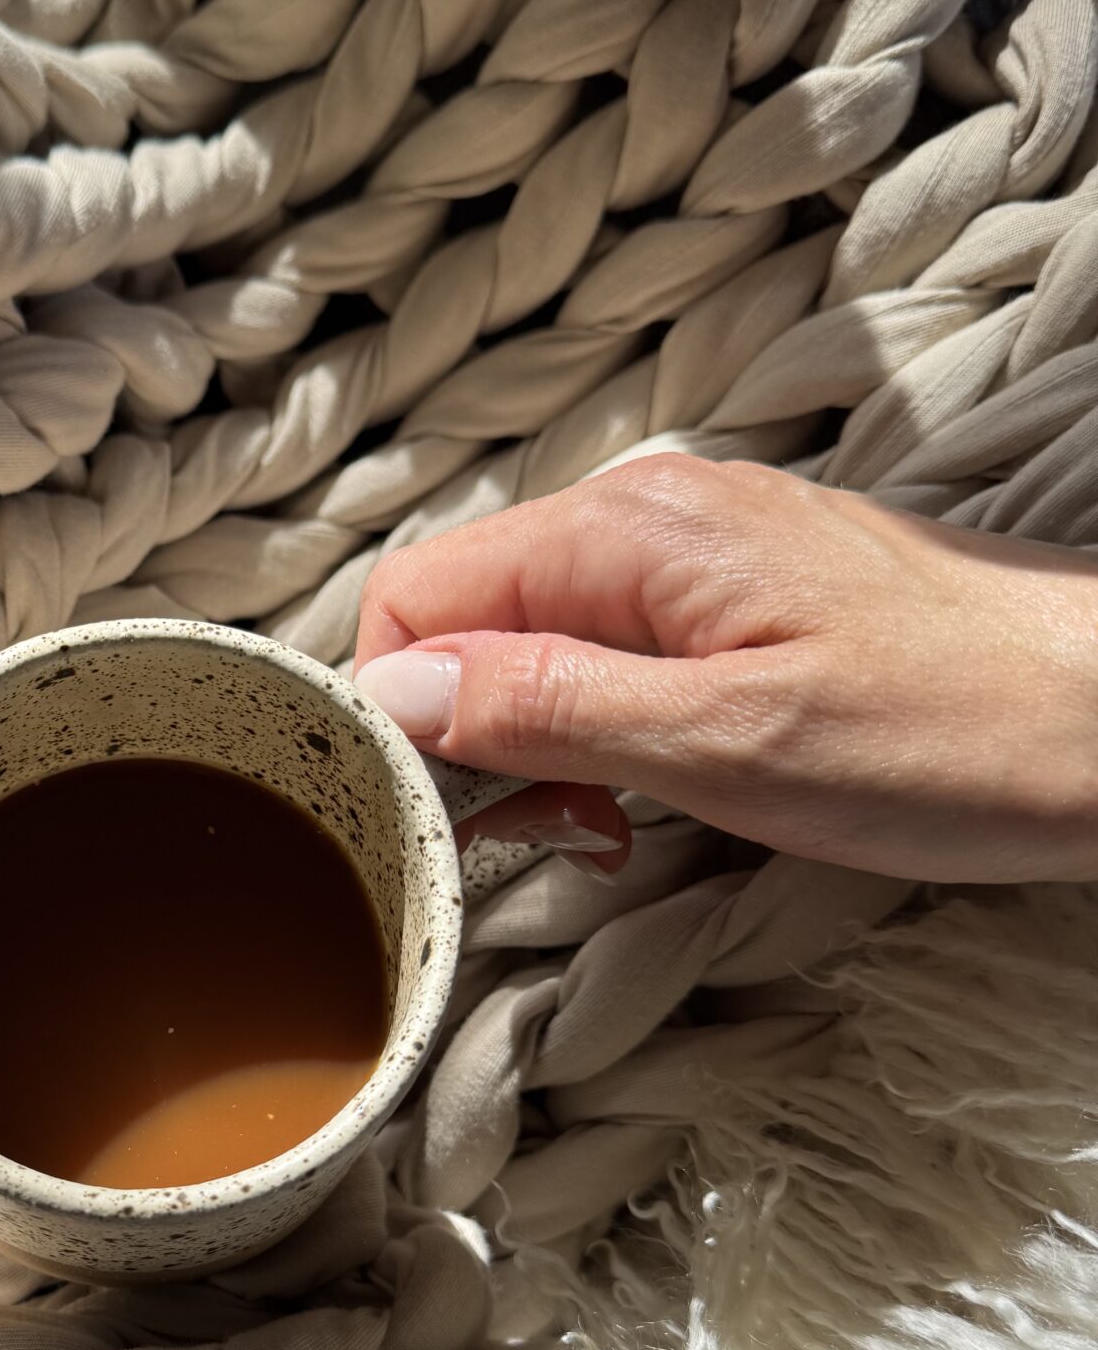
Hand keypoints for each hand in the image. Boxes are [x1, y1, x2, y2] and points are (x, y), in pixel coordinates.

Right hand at [354, 453, 1097, 883]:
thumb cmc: (954, 733)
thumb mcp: (726, 743)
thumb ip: (547, 705)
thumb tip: (395, 692)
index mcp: (627, 530)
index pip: (414, 596)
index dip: (395, 711)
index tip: (448, 812)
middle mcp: (647, 514)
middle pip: (465, 616)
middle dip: (469, 739)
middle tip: (548, 835)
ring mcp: (694, 549)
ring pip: (532, 639)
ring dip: (537, 744)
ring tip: (606, 827)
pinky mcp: (737, 592)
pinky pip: (607, 649)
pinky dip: (601, 730)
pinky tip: (650, 792)